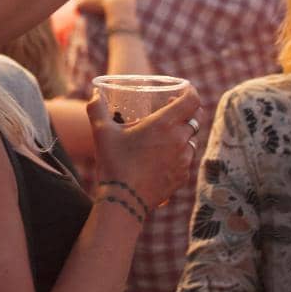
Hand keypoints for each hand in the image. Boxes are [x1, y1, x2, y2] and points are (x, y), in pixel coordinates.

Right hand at [88, 84, 201, 207]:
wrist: (124, 200)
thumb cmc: (113, 162)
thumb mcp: (102, 132)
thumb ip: (97, 109)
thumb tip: (95, 93)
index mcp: (164, 124)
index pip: (192, 100)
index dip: (190, 92)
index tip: (183, 91)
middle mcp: (179, 140)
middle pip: (195, 119)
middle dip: (184, 114)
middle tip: (169, 112)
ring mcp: (184, 160)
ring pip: (191, 141)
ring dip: (181, 136)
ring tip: (162, 138)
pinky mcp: (183, 177)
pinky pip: (186, 160)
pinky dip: (177, 156)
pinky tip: (160, 159)